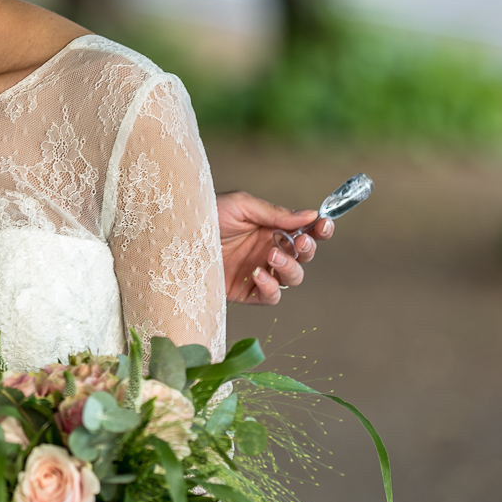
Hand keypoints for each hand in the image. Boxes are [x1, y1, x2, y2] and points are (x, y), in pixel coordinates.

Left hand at [216, 191, 334, 304]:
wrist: (177, 233)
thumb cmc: (205, 213)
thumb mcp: (240, 205)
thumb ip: (275, 213)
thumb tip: (311, 215)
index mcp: (271, 228)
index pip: (305, 232)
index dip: (320, 230)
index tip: (324, 224)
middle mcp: (268, 251)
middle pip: (304, 257)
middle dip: (307, 250)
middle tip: (297, 242)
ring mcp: (258, 272)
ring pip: (292, 278)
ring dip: (289, 267)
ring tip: (271, 255)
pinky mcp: (244, 291)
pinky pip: (270, 297)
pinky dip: (271, 288)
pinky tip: (258, 274)